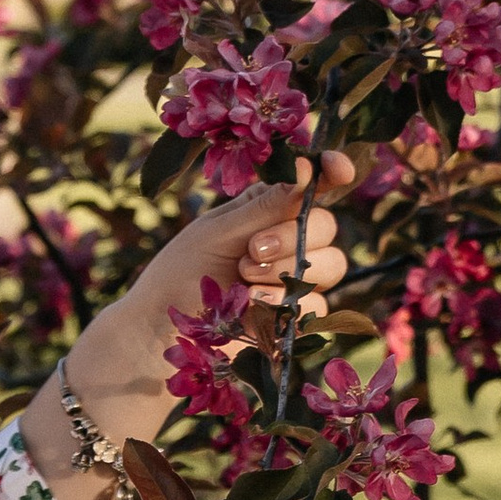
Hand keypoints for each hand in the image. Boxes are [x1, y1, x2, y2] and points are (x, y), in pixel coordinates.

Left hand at [19, 160, 352, 499]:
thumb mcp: (217, 231)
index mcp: (265, 208)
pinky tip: (253, 308)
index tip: (337, 169)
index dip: (331, 172)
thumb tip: (306, 175)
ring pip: (331, 264)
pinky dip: (287, 303)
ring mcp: (294, 278)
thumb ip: (264, 208)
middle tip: (251, 251)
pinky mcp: (296, 316)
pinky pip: (319, 304)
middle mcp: (286, 239)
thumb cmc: (181, 272)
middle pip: (326, 225)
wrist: (162, 330)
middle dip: (293, 236)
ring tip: (246, 279)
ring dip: (288, 271)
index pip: (311, 185)